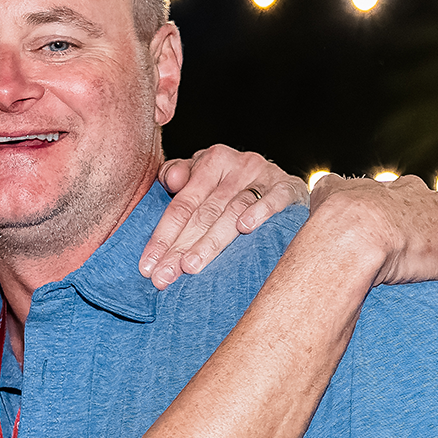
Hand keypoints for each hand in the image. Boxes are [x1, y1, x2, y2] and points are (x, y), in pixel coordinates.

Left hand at [141, 146, 307, 288]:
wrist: (282, 181)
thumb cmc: (232, 183)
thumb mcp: (203, 174)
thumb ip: (179, 175)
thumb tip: (169, 180)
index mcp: (212, 160)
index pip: (182, 204)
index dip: (163, 236)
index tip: (148, 266)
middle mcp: (238, 165)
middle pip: (204, 212)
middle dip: (180, 248)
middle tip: (163, 277)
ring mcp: (265, 175)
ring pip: (232, 211)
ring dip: (211, 241)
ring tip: (191, 267)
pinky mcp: (290, 186)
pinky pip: (275, 199)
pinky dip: (260, 212)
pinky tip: (245, 229)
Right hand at [308, 174, 437, 302]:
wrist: (356, 235)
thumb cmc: (340, 215)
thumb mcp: (328, 190)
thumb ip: (334, 189)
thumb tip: (328, 196)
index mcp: (408, 188)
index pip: (414, 207)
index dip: (403, 226)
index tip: (392, 245)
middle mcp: (436, 201)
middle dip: (428, 245)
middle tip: (405, 270)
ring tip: (427, 296)